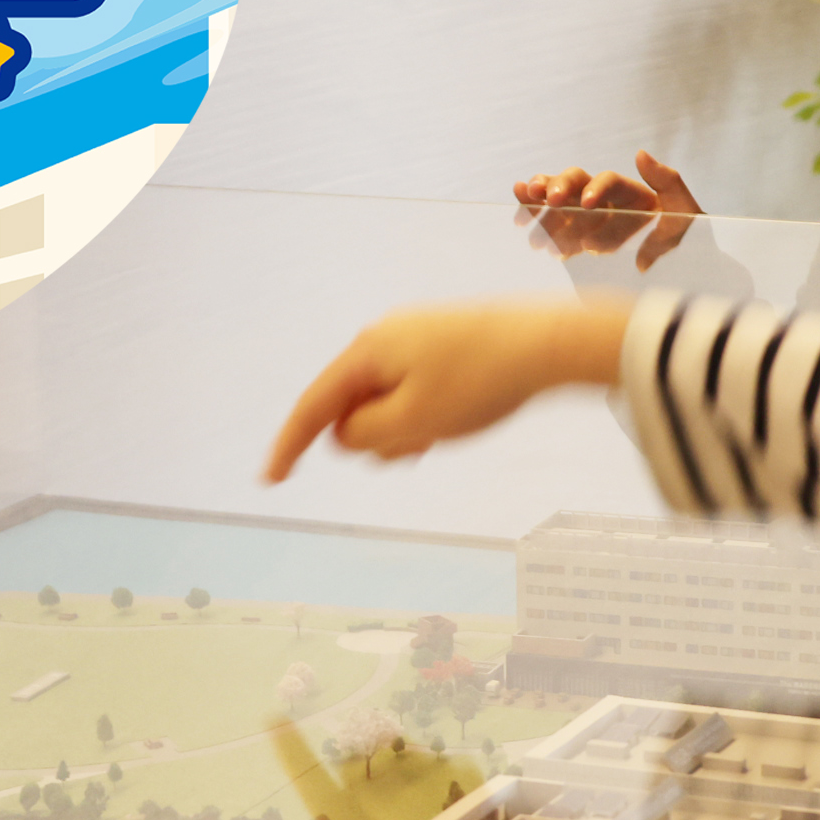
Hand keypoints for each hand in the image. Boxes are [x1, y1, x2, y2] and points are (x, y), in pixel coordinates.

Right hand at [264, 300, 629, 480]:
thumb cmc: (481, 381)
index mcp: (367, 353)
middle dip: (376, 439)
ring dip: (404, 431)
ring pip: (385, 405)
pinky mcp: (440, 346)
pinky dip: (423, 416)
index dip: (289, 447)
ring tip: (447, 429)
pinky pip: (412, 392)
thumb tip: (347, 433)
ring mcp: (412, 339)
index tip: (270, 480)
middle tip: (422, 447)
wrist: (549, 342)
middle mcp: (382, 339)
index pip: (313, 407)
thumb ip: (365, 436)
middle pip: (352, 409)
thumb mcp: (413, 423)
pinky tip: (458, 418)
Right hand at [515, 151, 702, 266]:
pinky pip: (557, 230)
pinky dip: (540, 224)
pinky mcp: (581, 241)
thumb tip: (639, 153)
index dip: (595, 187)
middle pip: (576, 182)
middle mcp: (607, 201)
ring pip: (559, 203)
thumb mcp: (686, 211)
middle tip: (545, 199)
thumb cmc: (687, 241)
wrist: (685, 274)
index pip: (608, 181)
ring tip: (521, 210)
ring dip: (540, 204)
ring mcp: (591, 220)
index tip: (586, 204)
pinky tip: (523, 225)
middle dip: (557, 187)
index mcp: (631, 192)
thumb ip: (668, 182)